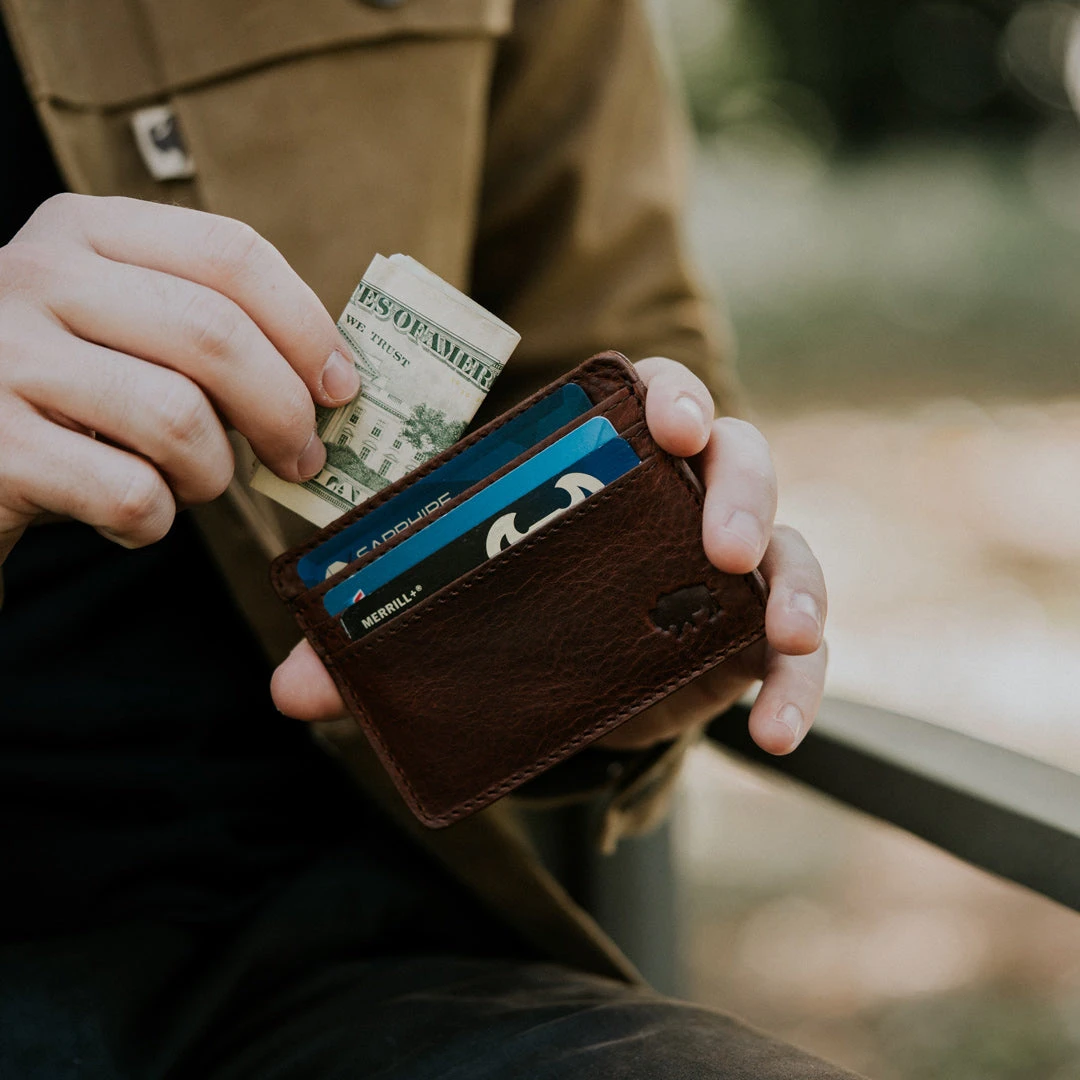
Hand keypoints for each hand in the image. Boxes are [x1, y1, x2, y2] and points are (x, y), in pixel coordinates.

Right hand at [0, 194, 359, 563]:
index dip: (305, 326)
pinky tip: (134, 516)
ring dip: (212, 473)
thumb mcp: (121, 331)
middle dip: (283, 410)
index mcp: (84, 231)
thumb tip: (330, 381)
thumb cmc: (62, 398)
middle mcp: (36, 276)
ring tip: (193, 484)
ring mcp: (4, 357)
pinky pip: (131, 493)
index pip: (229, 252)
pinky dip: (156, 522)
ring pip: (178, 418)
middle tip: (302, 457)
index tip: (341, 386)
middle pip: (214, 333)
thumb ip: (205, 332)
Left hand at [273, 357, 826, 756]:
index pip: (654, 398)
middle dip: (740, 486)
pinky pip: (796, 645)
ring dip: (792, 580)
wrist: (562, 677)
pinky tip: (775, 732)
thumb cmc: (513, 611)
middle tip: (718, 538)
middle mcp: (679, 498)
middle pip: (738, 457)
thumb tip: (291, 688)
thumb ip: (379, 647)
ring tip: (780, 629)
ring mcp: (724, 564)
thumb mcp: (451, 616)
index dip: (669, 395)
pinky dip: (800, 681)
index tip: (667, 422)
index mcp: (608, 462)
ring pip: (787, 543)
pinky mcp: (747, 633)